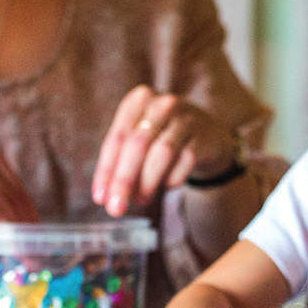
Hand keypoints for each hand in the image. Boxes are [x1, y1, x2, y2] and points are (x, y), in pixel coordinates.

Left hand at [92, 84, 239, 215]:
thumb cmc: (161, 136)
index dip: (106, 170)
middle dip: (124, 180)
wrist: (207, 132)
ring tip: (140, 200)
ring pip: (161, 154)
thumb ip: (121, 161)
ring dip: (147, 182)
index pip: (117, 138)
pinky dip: (172, 179)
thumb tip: (106, 197)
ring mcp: (185, 119)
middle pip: (138, 145)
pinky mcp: (203, 137)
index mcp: (138, 100)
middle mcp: (162, 104)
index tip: (100, 198)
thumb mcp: (139, 137)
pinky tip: (166, 185)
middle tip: (116, 208)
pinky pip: (184, 163)